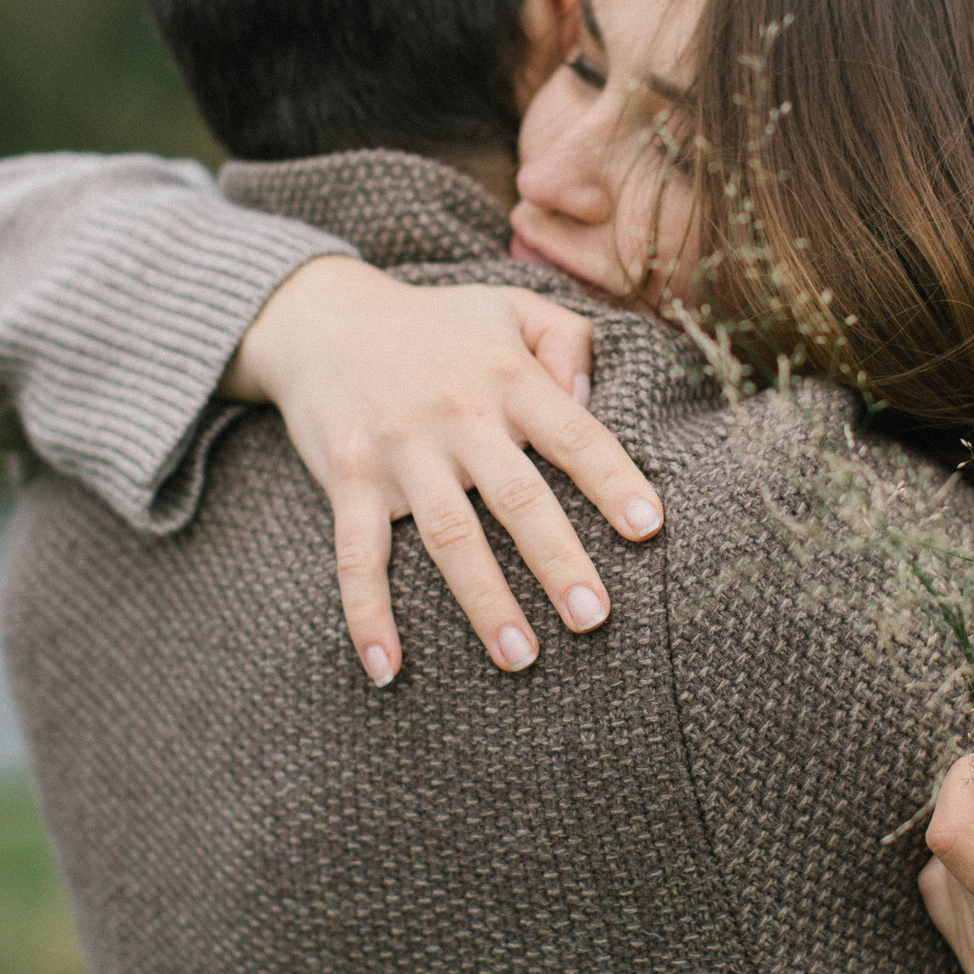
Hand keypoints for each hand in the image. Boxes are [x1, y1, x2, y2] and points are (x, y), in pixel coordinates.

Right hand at [223, 256, 663, 684]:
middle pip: (518, 497)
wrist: (324, 318)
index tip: (649, 529)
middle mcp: (457, 414)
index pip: (574, 434)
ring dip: (486, 602)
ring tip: (521, 659)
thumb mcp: (509, 306)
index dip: (614, 480)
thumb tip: (594, 400)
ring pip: (449, 537)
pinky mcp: (349, 479)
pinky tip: (388, 668)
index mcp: (507, 376)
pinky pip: (357, 557)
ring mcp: (400, 451)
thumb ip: (566, 338)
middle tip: (595, 617)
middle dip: (558, 561)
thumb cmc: (437, 324)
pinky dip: (368, 615)